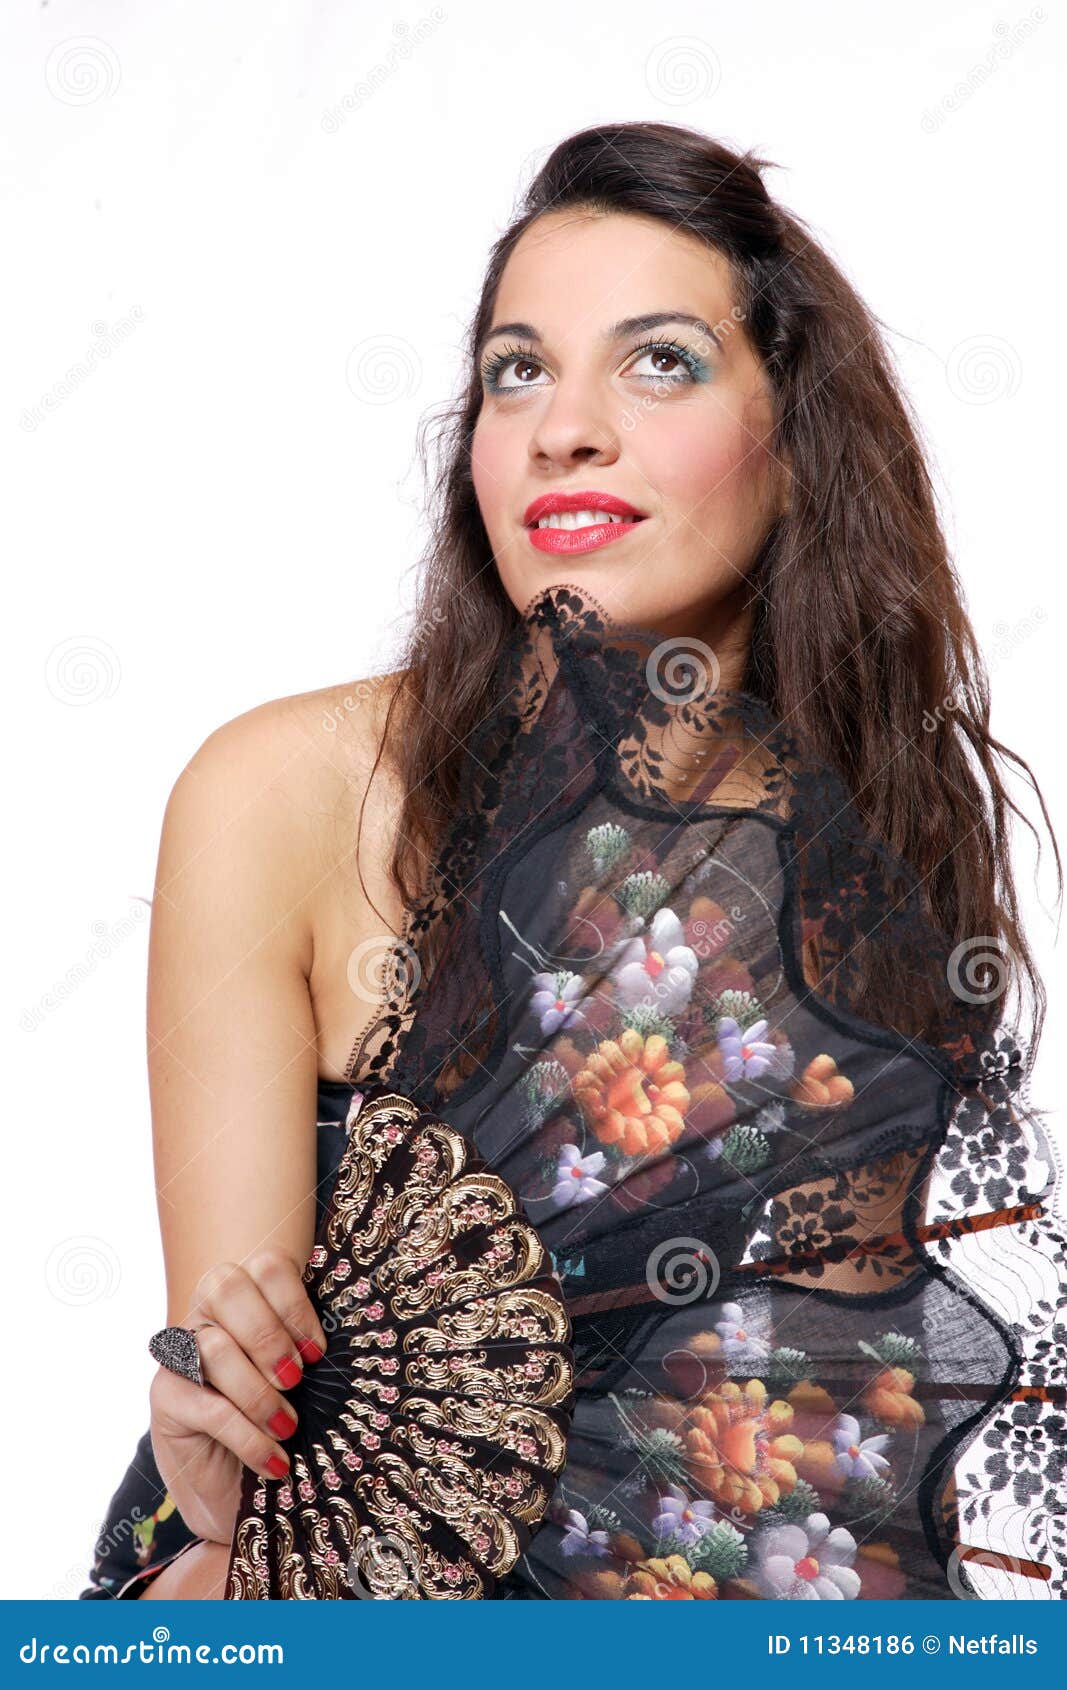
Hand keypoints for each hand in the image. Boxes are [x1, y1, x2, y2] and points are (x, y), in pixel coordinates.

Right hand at [148, 1247, 327, 1544]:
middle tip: (296, 1377)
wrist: (235, 1485)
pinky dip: (248, 1437)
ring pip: (214, 1347)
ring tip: (288, 1426)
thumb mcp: (300, 1379)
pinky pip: (207, 1407)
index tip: (317, 1351)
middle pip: (227, 1287)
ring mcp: (179, 1352)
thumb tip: (348, 1346)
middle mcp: (207, 1313)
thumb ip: (308, 1351)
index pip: (266, 1267)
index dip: (295, 1305)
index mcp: (247, 1295)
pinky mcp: (165, 1398)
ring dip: (258, 1391)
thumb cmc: (277, 1419)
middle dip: (268, 1334)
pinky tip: (275, 1460)